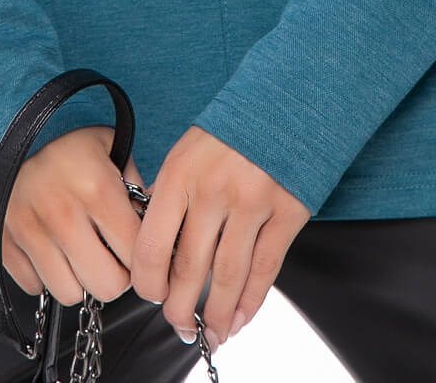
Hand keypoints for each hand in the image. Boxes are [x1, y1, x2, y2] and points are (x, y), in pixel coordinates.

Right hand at [3, 125, 147, 307]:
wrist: (7, 134)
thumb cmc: (67, 147)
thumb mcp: (110, 147)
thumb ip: (135, 185)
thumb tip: (151, 227)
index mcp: (97, 189)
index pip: (136, 254)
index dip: (142, 256)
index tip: (135, 247)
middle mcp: (63, 214)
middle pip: (107, 286)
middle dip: (114, 275)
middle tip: (110, 257)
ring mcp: (30, 233)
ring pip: (70, 294)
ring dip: (78, 279)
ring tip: (78, 251)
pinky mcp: (5, 246)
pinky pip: (35, 288)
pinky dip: (45, 276)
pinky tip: (50, 249)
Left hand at [128, 126, 311, 348]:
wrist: (286, 101)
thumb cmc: (231, 130)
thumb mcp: (188, 151)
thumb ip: (171, 196)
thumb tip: (154, 246)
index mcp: (180, 173)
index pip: (151, 245)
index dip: (148, 282)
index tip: (150, 296)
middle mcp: (213, 190)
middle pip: (189, 269)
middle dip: (180, 309)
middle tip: (180, 325)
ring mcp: (252, 202)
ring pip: (228, 277)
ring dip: (217, 315)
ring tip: (212, 333)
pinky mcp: (287, 212)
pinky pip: (265, 269)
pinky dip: (251, 301)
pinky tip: (241, 317)